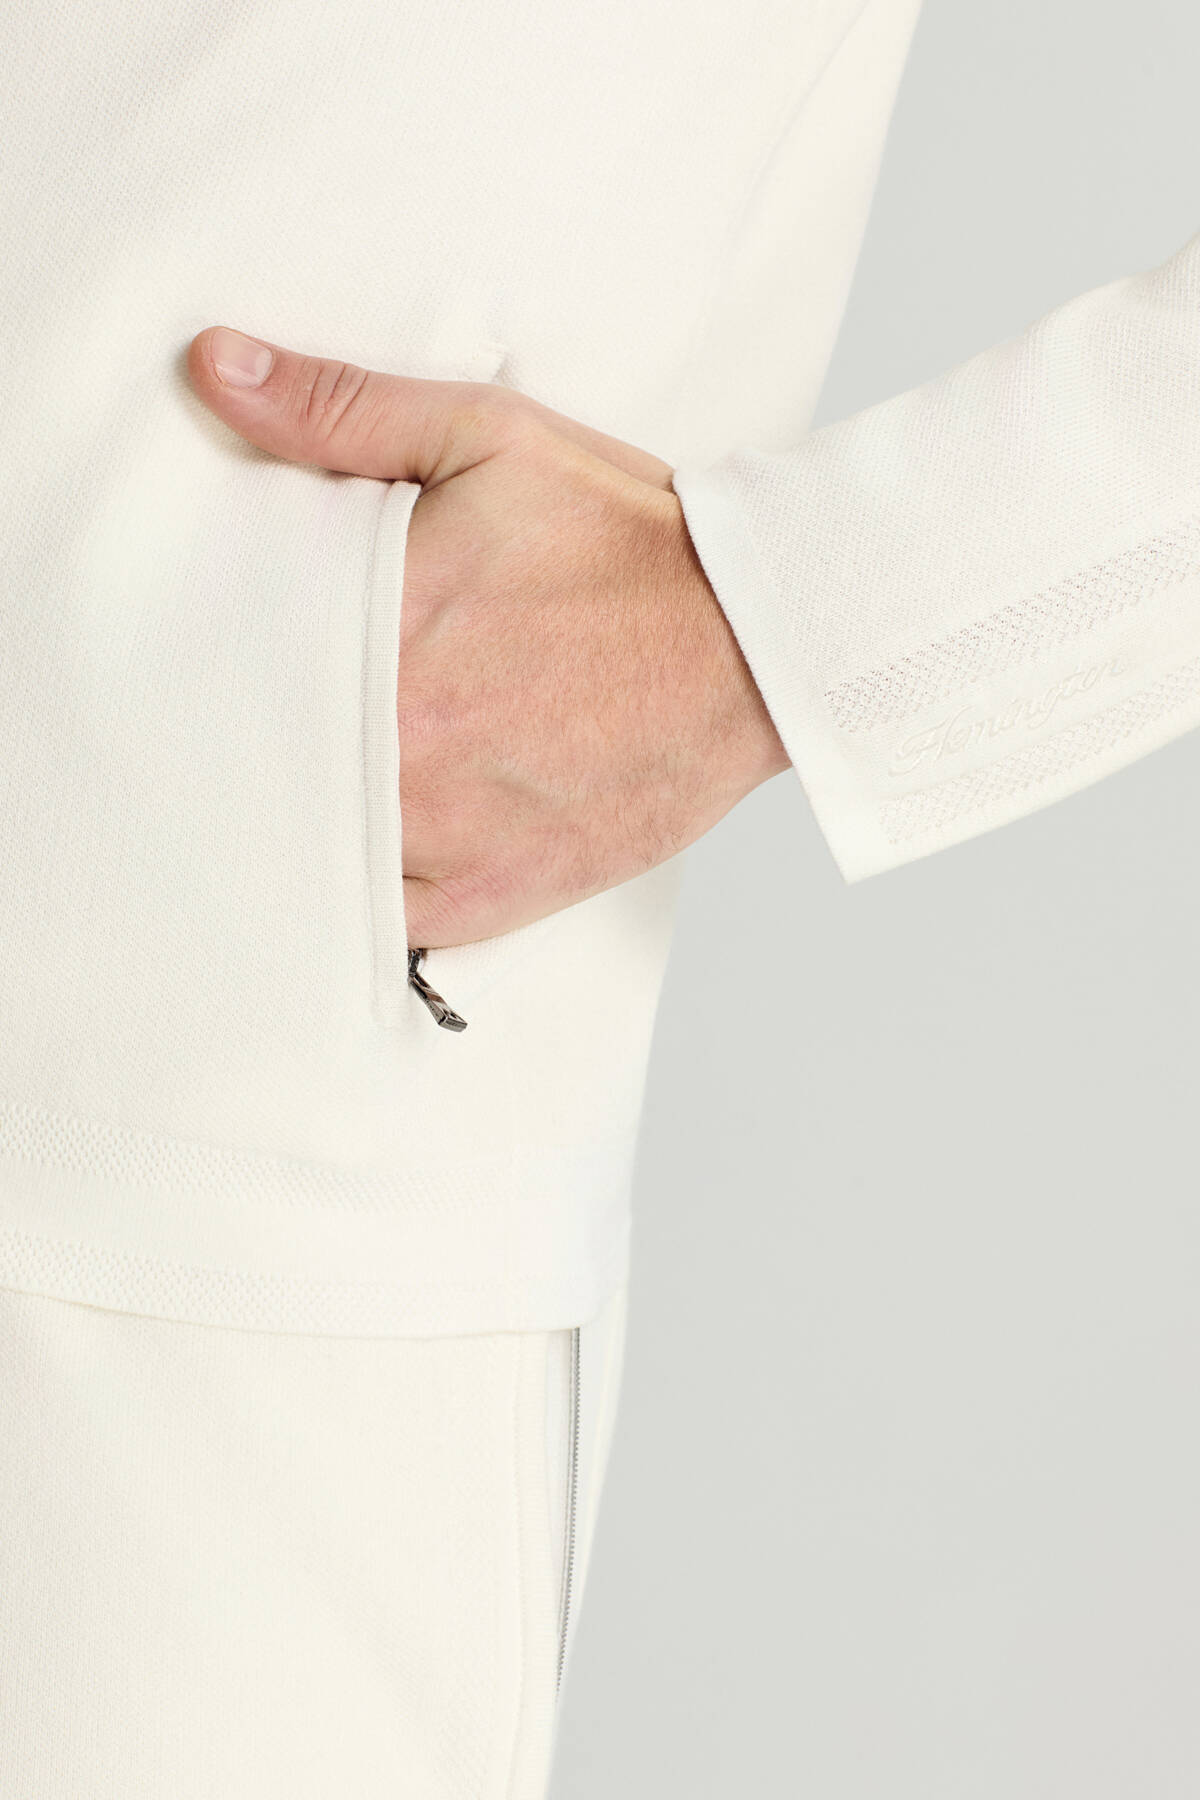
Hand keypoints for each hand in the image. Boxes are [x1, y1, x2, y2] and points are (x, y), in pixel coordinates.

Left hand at [187, 326, 788, 947]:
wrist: (760, 645)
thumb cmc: (631, 540)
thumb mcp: (490, 436)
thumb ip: (342, 409)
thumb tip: (211, 368)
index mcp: (389, 634)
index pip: (237, 662)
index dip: (200, 664)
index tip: (181, 660)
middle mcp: (410, 748)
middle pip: (264, 767)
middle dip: (239, 748)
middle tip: (205, 736)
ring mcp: (453, 836)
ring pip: (315, 853)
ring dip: (289, 827)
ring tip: (266, 798)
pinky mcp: (499, 895)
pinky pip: (386, 927)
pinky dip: (359, 903)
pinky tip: (343, 864)